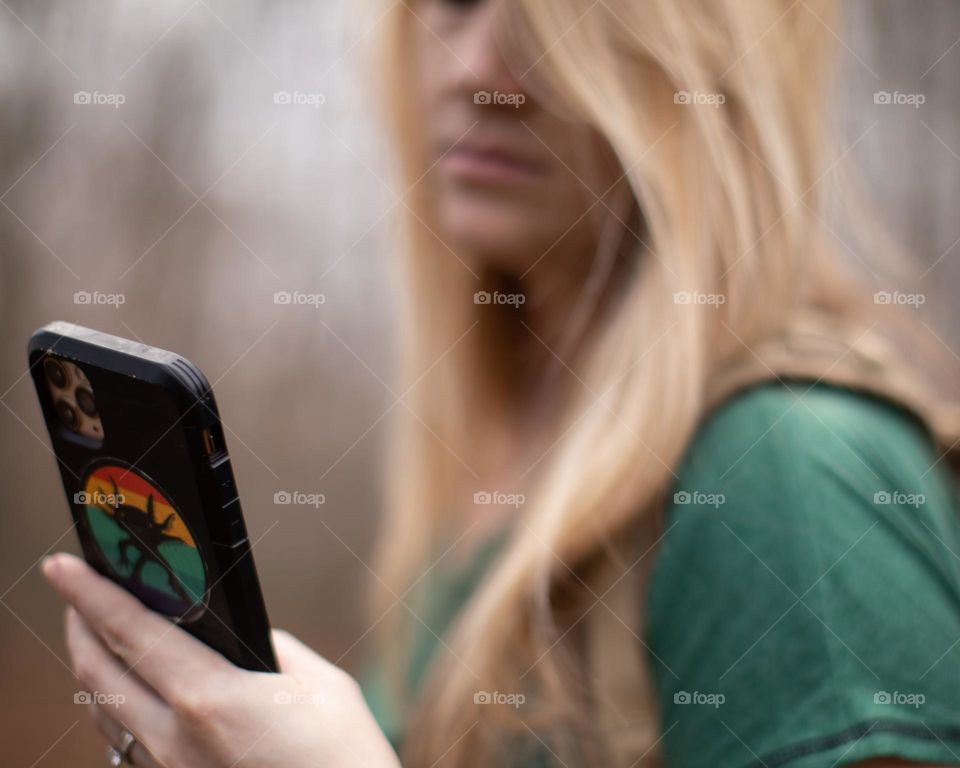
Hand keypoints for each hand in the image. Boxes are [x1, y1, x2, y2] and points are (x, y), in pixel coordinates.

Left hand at [41, 552, 400, 767]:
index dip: (90, 593)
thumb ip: (272, 650)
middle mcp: (175, 739)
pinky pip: (125, 738)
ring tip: (96, 628)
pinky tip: (128, 686)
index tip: (61, 564)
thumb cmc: (344, 758)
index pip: (131, 633)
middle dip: (79, 621)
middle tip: (75, 588)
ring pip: (103, 709)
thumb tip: (242, 635)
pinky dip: (112, 700)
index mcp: (210, 700)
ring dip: (91, 662)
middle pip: (99, 672)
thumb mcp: (320, 686)